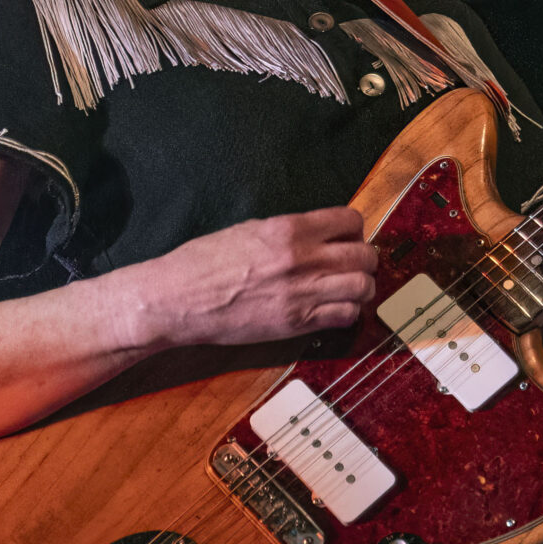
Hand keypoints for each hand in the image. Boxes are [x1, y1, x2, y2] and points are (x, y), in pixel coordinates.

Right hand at [130, 206, 378, 347]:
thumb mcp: (249, 230)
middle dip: (364, 258)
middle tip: (355, 263)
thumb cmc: (204, 262)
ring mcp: (302, 293)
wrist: (178, 299)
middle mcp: (302, 259)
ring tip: (350, 287)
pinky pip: (345, 316)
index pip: (350, 221)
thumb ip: (290, 231)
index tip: (348, 236)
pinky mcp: (297, 323)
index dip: (354, 229)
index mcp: (289, 229)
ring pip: (363, 287)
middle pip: (364, 255)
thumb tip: (318, 234)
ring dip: (362, 286)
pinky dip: (348, 311)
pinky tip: (336, 308)